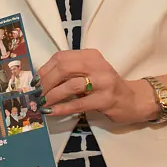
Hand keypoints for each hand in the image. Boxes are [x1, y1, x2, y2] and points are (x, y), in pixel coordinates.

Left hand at [36, 49, 155, 124]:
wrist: (132, 100)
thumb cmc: (105, 87)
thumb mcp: (89, 73)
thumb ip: (70, 72)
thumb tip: (41, 81)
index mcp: (90, 55)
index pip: (61, 57)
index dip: (45, 69)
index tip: (35, 82)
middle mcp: (97, 64)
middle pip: (64, 68)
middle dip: (46, 82)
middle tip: (37, 94)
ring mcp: (103, 81)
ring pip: (71, 85)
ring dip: (53, 95)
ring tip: (43, 103)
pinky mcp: (105, 99)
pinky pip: (79, 103)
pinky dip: (62, 108)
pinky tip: (52, 112)